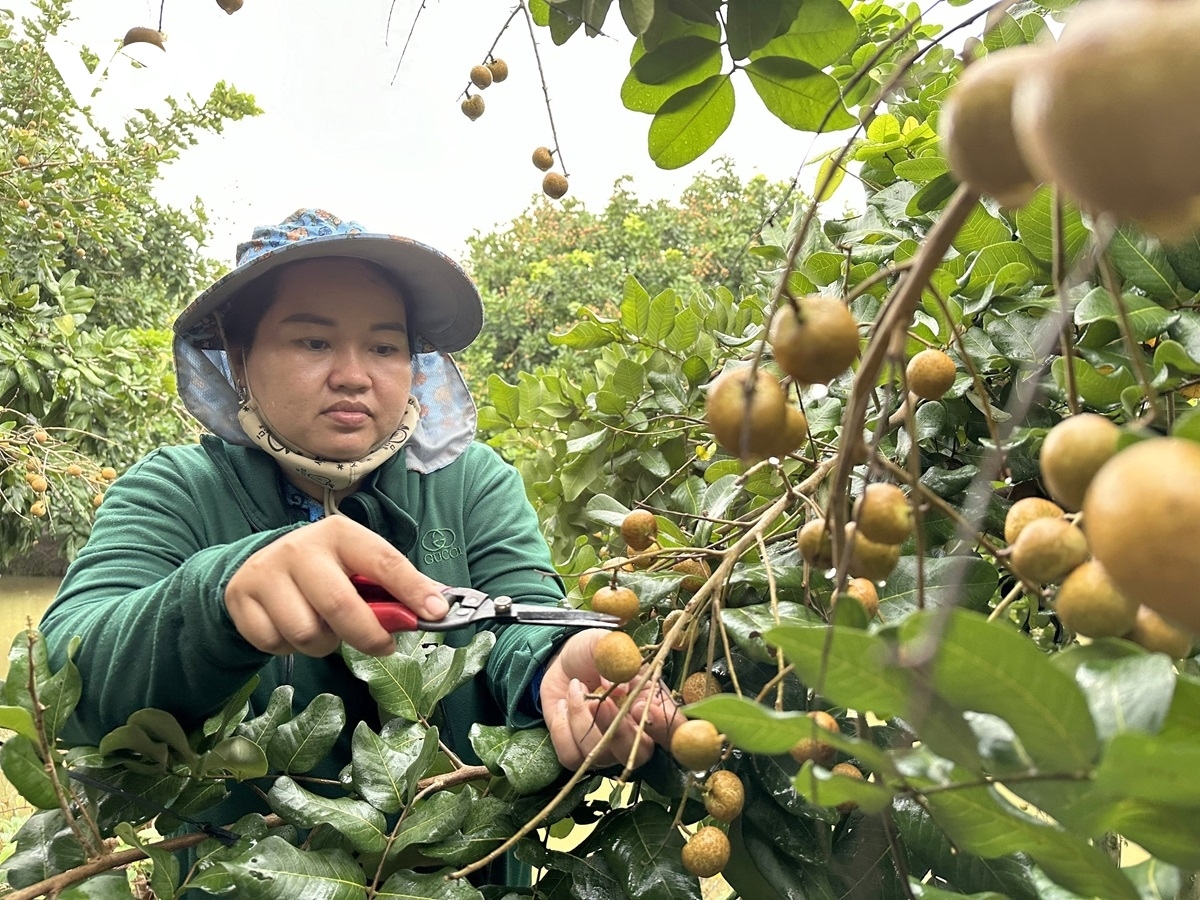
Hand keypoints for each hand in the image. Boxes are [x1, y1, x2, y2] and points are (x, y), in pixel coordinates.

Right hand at [225, 516, 448, 657]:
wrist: (259, 565)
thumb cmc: (326, 569)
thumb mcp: (358, 565)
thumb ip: (395, 585)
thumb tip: (439, 607)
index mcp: (340, 533)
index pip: (383, 561)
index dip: (412, 590)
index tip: (436, 615)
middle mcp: (301, 547)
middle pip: (340, 605)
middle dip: (368, 635)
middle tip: (383, 646)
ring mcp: (267, 572)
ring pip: (306, 633)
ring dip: (325, 644)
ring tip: (327, 631)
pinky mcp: (240, 598)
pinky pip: (275, 644)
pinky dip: (291, 648)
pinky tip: (294, 629)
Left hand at [541, 629, 680, 770]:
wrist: (564, 661)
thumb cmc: (594, 653)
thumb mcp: (606, 643)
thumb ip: (618, 656)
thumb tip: (623, 687)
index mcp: (653, 706)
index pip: (674, 731)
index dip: (664, 726)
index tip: (641, 705)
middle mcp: (635, 735)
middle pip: (639, 755)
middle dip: (619, 732)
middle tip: (600, 702)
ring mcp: (607, 749)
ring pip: (600, 756)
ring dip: (582, 719)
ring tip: (575, 687)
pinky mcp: (577, 752)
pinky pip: (571, 755)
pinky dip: (562, 727)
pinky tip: (564, 703)